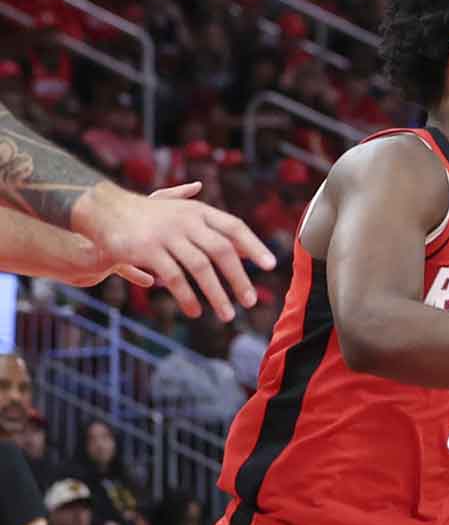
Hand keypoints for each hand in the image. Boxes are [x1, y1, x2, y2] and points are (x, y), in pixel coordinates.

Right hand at [74, 180, 276, 320]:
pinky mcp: (146, 250)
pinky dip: (187, 297)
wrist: (101, 209)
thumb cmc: (146, 215)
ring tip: (228, 315)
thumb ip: (209, 227)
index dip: (254, 246)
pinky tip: (195, 312)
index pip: (234, 227)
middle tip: (251, 302)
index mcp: (197, 210)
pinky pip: (174, 278)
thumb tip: (243, 247)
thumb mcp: (179, 212)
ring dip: (217, 294)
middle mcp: (185, 220)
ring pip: (200, 267)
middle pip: (222, 250)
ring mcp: (165, 234)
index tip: (271, 266)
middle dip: (239, 278)